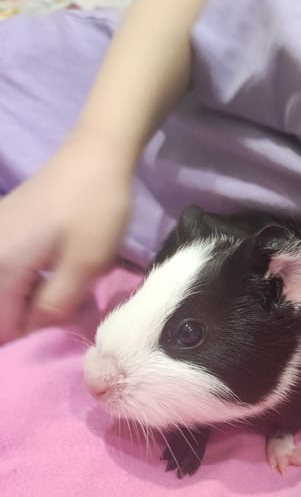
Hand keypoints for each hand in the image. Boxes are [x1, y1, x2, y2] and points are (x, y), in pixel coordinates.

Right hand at [0, 133, 131, 342]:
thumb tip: (34, 330)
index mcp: (2, 266)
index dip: (28, 341)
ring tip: (56, 296)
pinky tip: (48, 278)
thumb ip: (55, 305)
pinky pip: (4, 271)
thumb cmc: (95, 210)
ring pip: (1, 291)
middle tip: (60, 312)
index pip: (3, 327)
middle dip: (24, 320)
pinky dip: (22, 282)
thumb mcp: (86, 264)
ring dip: (25, 301)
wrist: (94, 155)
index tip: (56, 336)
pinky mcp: (1, 229)